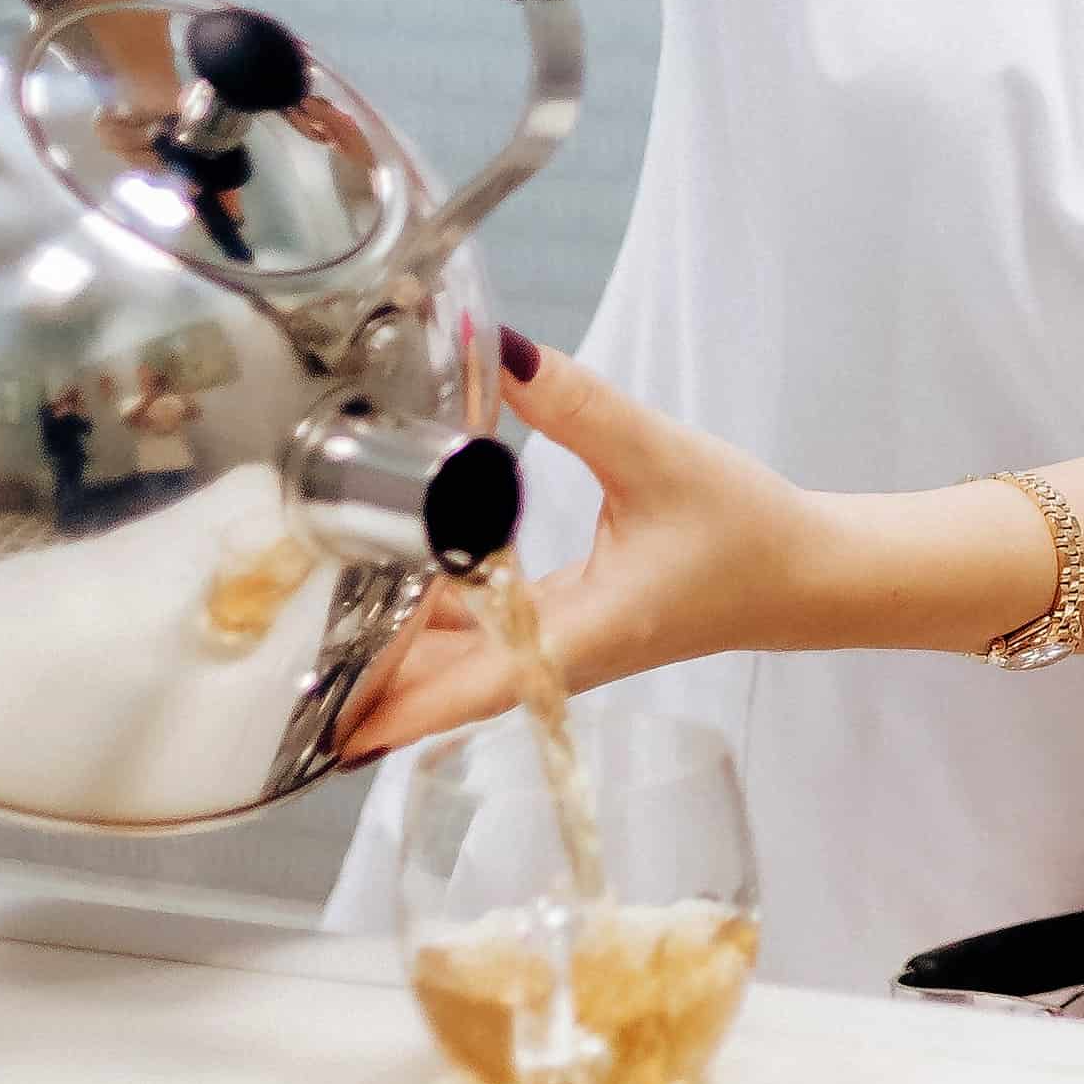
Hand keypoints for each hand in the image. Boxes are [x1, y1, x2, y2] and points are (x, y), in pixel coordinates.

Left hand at [338, 343, 841, 761]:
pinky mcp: (567, 627)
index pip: (464, 692)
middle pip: (438, 683)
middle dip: (364, 674)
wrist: (805, 574)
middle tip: (278, 645)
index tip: (318, 733)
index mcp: (577, 636)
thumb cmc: (746, 532)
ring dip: (394, 644)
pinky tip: (394, 574)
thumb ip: (576, 404)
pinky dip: (434, 614)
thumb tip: (502, 350)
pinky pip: (484, 633)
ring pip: (456, 660)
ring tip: (313, 607)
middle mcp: (557, 656)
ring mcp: (559, 647)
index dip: (388, 715)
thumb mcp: (657, 456)